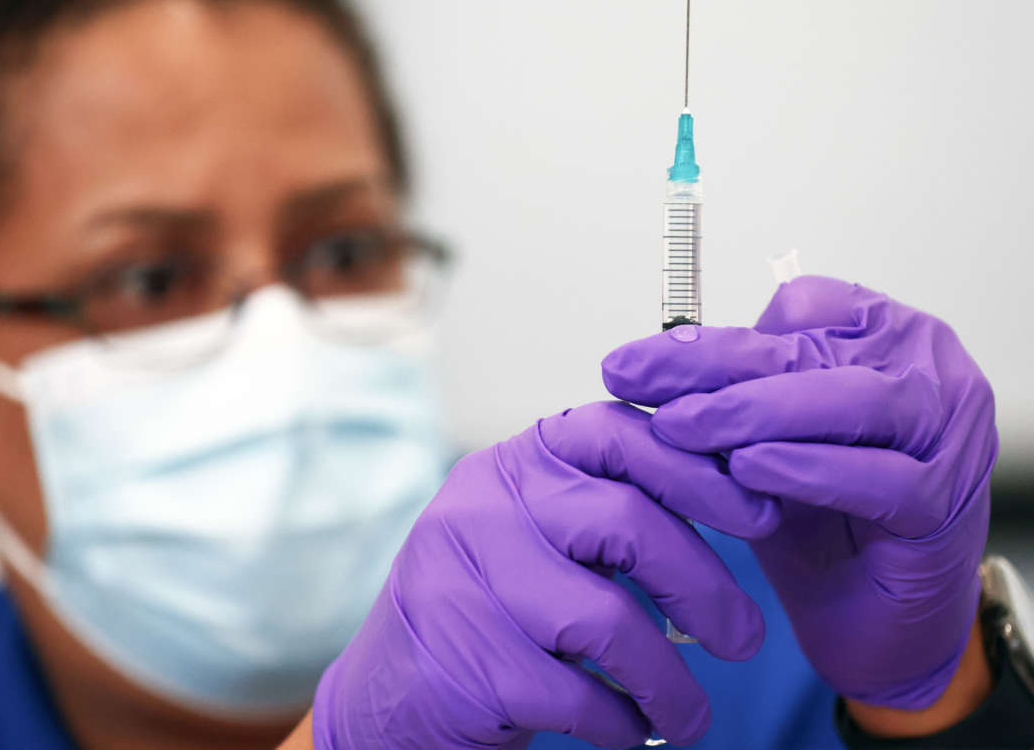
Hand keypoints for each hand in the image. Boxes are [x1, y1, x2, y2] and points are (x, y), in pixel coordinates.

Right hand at [313, 402, 779, 748]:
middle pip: (625, 525)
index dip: (697, 470)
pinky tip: (632, 728)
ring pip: (608, 620)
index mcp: (516, 463)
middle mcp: (485, 507)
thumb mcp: (539, 530)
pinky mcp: (469, 661)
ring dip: (672, 680)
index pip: (615, 433)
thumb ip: (609, 505)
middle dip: (705, 587)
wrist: (395, 686)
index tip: (758, 516)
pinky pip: (578, 694)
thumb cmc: (496, 602)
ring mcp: (468, 582)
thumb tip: (740, 500)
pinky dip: (623, 721)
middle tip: (745, 640)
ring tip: (695, 716)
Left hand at [601, 276, 996, 709]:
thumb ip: (731, 392)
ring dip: (756, 411)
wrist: (869, 618)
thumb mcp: (764, 438)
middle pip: (812, 350)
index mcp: (888, 336)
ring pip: (854, 401)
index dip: (712, 335)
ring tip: (682, 428)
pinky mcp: (945, 503)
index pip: (798, 308)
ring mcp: (949, 435)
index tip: (637, 363)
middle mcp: (929, 372)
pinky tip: (748, 469)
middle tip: (635, 384)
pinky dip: (806, 470)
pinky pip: (878, 477)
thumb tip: (646, 362)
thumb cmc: (821, 516)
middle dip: (710, 366)